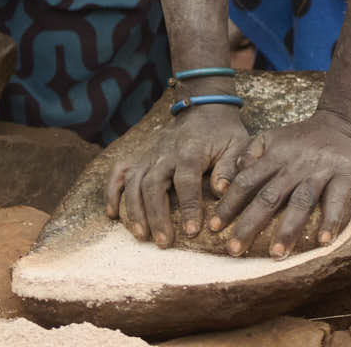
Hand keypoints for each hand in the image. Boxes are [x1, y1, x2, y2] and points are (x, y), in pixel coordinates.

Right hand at [106, 104, 249, 246]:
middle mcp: (165, 154)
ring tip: (141, 235)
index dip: (189, 207)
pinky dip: (112, 192)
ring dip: (134, 210)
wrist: (203, 108)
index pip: (186, 182)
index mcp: (190, 152)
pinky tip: (113, 214)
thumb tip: (222, 191)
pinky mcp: (140, 157)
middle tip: (163, 242)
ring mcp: (149, 156)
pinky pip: (119, 173)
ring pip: (134, 182)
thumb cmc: (222, 132)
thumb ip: (230, 168)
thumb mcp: (237, 145)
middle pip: (153, 185)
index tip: (192, 231)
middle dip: (156, 215)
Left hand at [212, 109, 350, 257]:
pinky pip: (337, 200)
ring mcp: (320, 171)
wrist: (343, 121)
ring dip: (288, 229)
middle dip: (250, 224)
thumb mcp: (271, 137)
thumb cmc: (302, 137)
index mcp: (274, 155)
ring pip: (301, 201)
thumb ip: (249, 154)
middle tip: (234, 250)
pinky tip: (324, 241)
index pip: (246, 181)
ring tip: (276, 253)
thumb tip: (227, 180)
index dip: (229, 204)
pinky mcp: (345, 175)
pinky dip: (331, 220)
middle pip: (269, 196)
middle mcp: (294, 165)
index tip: (214, 227)